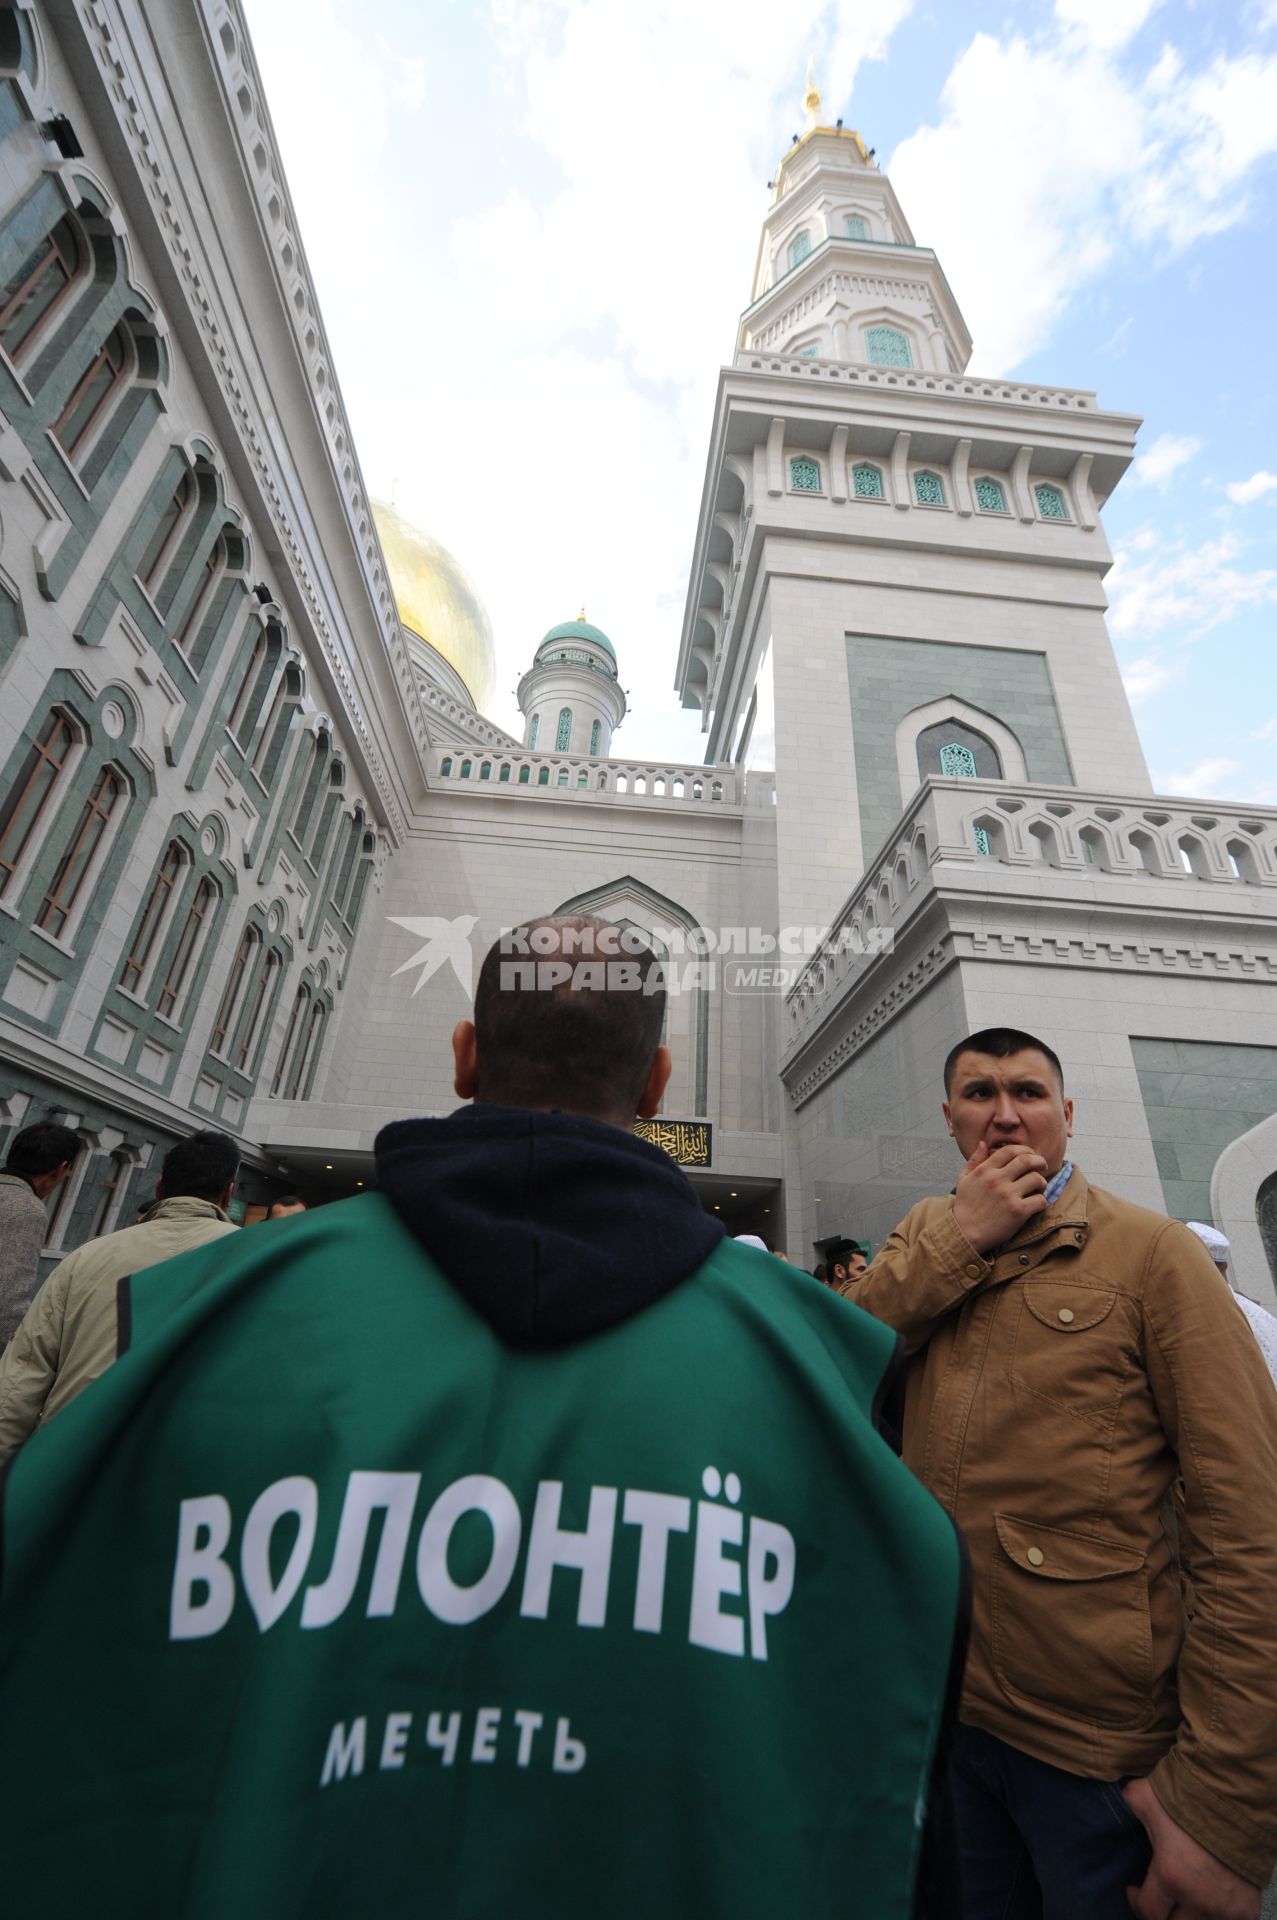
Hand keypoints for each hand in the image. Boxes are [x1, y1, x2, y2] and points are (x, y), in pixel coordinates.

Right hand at [950, 1139, 1048, 1254]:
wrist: (964, 1233)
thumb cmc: (965, 1206)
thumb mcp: (964, 1179)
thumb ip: (974, 1160)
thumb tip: (983, 1143)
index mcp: (985, 1170)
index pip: (1010, 1150)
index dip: (1025, 1149)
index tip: (1031, 1155)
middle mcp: (997, 1180)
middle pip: (1027, 1160)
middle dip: (1039, 1161)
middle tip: (1042, 1166)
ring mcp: (1008, 1196)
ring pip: (1037, 1179)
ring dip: (1041, 1182)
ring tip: (1038, 1187)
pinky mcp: (1018, 1212)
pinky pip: (1040, 1200)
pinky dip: (1042, 1201)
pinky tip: (1036, 1204)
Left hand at [1124, 1776, 1259, 1918]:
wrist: (1238, 1799)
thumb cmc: (1190, 1796)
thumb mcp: (1145, 1796)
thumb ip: (1129, 1806)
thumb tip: (1116, 1804)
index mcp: (1170, 1876)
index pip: (1149, 1913)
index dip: (1137, 1903)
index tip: (1134, 1890)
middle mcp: (1198, 1899)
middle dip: (1164, 1911)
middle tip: (1160, 1895)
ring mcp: (1225, 1908)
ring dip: (1190, 1914)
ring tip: (1183, 1897)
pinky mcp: (1246, 1908)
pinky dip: (1218, 1917)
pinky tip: (1211, 1902)